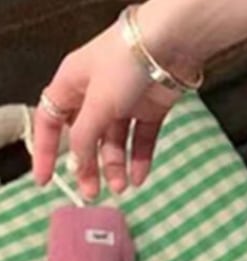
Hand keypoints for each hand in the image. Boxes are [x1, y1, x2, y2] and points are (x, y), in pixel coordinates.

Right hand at [33, 17, 191, 198]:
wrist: (167, 47)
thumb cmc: (123, 66)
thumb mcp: (97, 103)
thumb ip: (85, 136)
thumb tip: (77, 163)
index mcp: (71, 84)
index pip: (51, 122)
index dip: (47, 150)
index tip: (46, 180)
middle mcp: (95, 94)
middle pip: (85, 137)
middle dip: (87, 166)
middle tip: (92, 193)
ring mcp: (123, 102)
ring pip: (114, 142)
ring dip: (115, 167)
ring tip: (121, 189)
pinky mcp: (149, 109)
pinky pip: (140, 140)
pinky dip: (139, 159)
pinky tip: (140, 179)